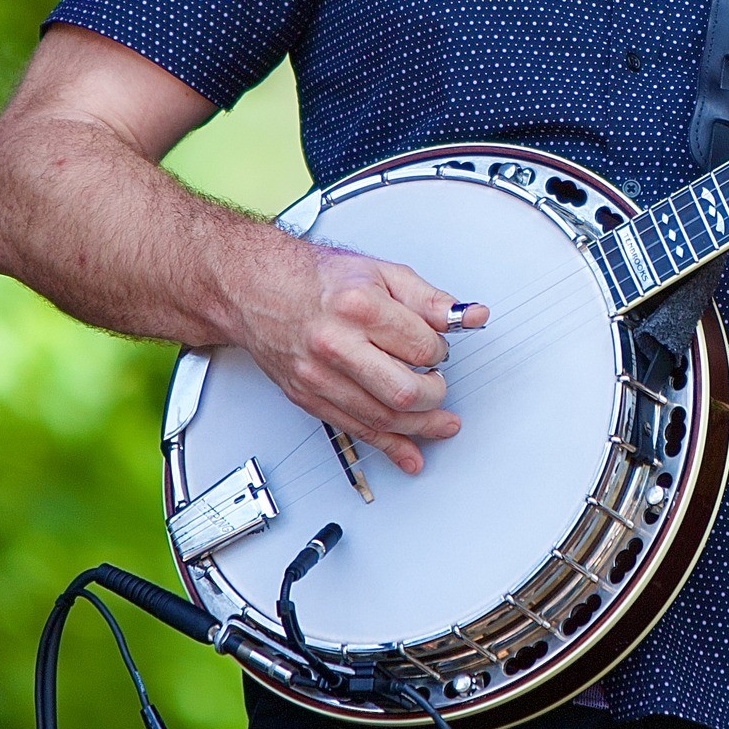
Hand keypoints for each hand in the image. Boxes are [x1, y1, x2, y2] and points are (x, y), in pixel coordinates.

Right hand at [236, 245, 489, 474]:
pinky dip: (388, 446)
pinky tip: (409, 455)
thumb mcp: (382, 273)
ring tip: (442, 425)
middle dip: (435, 394)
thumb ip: (430, 300)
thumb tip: (471, 316)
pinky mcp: (308, 397)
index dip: (440, 352)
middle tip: (439, 384)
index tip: (438, 349)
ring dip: (420, 428)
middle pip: (404, 391)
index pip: (422, 347)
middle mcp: (336, 345)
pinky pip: (355, 430)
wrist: (257, 288)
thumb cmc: (318, 279)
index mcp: (359, 307)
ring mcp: (319, 376)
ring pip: (382, 418)